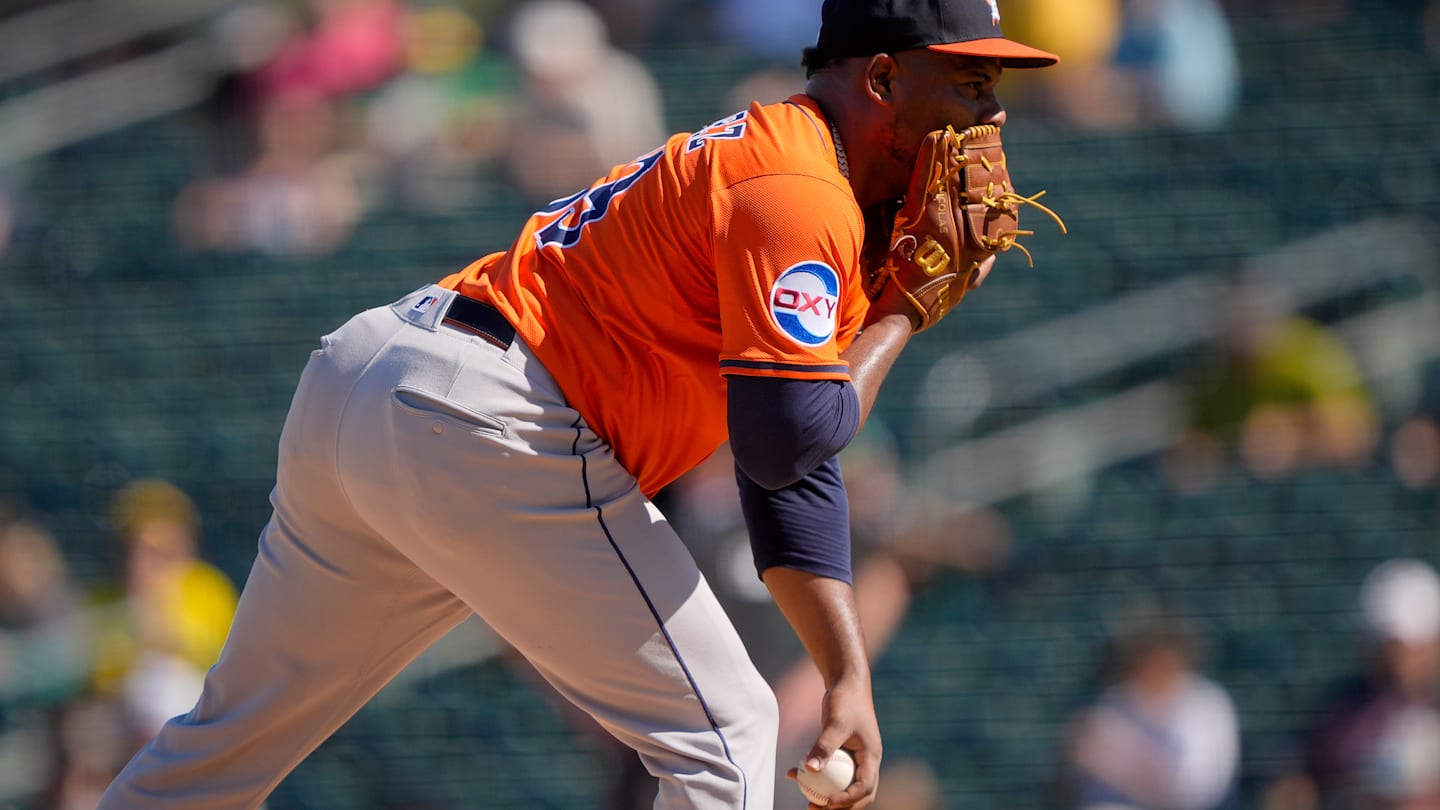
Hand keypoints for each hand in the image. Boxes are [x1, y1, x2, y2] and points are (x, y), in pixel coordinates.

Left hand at [786, 676, 881, 807]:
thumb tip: (810, 769)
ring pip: (841, 784)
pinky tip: (792, 773)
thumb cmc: (846, 700)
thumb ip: (824, 746)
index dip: (848, 800)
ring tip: (806, 802)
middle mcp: (865, 761)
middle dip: (840, 807)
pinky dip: (814, 774)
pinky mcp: (841, 752)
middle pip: (857, 794)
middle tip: (816, 809)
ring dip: (826, 795)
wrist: (846, 682)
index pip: (865, 787)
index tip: (828, 803)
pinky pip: (829, 770)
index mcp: (871, 757)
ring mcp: (853, 758)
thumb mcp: (836, 723)